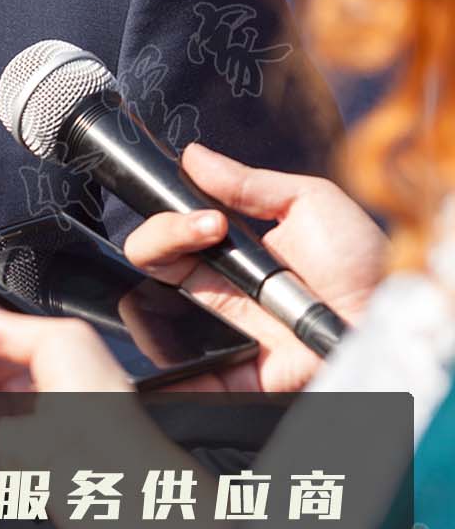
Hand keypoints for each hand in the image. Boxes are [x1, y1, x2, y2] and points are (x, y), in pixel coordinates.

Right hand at [122, 143, 388, 392]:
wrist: (381, 322)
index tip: (212, 218)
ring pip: (147, 313)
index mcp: (229, 249)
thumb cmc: (359, 264)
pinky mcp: (219, 370)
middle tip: (211, 233)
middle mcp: (214, 288)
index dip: (174, 219)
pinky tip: (189, 337)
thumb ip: (249, 182)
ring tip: (215, 285)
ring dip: (158, 289)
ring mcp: (212, 329)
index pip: (170, 231)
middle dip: (164, 236)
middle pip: (149, 261)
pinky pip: (175, 372)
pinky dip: (166, 364)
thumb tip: (195, 156)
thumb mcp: (310, 203)